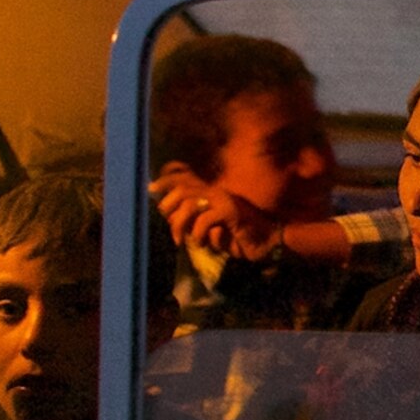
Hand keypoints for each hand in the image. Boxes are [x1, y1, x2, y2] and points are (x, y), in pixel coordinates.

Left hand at [149, 165, 281, 261]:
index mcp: (210, 191)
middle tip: (167, 222)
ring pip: (189, 204)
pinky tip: (203, 244)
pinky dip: (198, 235)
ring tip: (180, 240)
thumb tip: (170, 218)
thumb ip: (192, 220)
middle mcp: (215, 191)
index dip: (165, 178)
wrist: (268, 242)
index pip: (184, 175)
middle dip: (167, 204)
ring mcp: (223, 199)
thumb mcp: (210, 228)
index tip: (151, 188)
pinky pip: (204, 220)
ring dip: (179, 224)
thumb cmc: (238, 237)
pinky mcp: (231, 212)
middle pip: (181, 187)